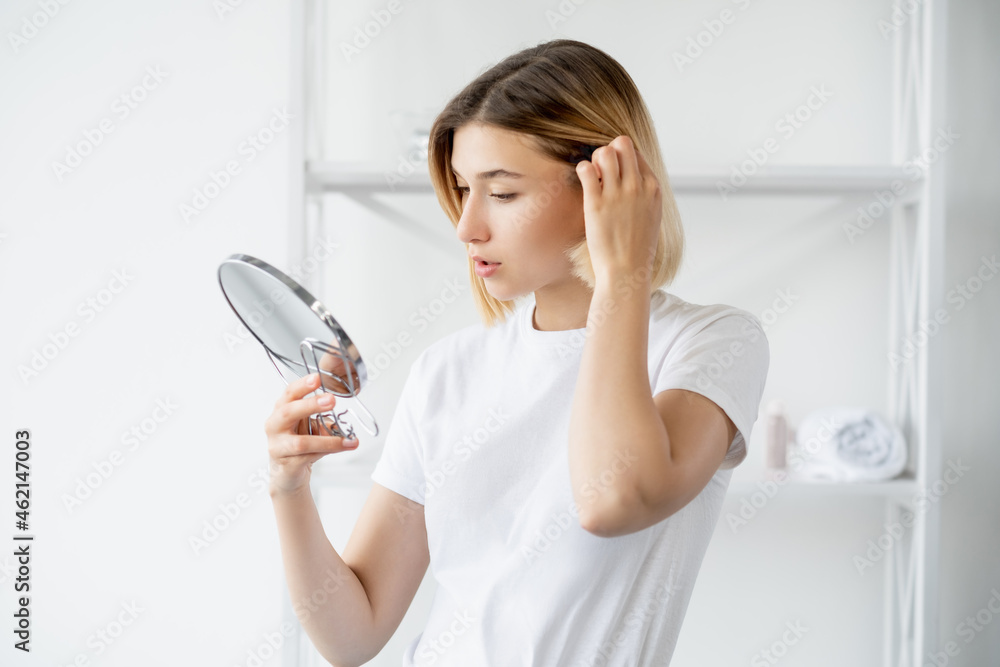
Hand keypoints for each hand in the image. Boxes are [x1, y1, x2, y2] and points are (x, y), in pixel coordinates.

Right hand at [264, 372, 358, 495]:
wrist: (287, 474)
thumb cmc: (297, 445)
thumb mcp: (311, 427)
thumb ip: (323, 421)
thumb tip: (341, 421)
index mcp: (281, 411)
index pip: (289, 393)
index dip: (302, 385)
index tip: (317, 378)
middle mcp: (275, 426)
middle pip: (288, 412)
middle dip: (310, 405)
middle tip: (331, 400)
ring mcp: (278, 446)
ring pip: (301, 442)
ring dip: (327, 440)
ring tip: (346, 440)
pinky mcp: (286, 464)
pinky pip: (309, 456)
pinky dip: (328, 451)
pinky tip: (341, 447)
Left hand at [575, 135, 660, 284]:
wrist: (627, 271)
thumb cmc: (637, 248)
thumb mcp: (652, 216)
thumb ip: (646, 194)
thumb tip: (636, 179)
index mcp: (653, 188)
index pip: (636, 152)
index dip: (622, 158)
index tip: (614, 174)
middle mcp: (637, 186)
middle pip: (622, 144)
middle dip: (609, 152)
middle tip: (602, 171)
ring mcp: (617, 194)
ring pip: (604, 152)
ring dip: (595, 160)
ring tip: (593, 178)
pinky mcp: (596, 203)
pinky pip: (586, 168)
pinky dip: (582, 169)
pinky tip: (585, 183)